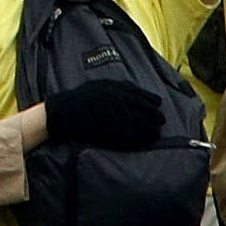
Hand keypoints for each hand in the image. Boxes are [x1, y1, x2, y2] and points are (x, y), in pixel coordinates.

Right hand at [41, 77, 165, 148]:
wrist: (64, 112)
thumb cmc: (77, 98)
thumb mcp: (96, 85)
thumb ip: (114, 86)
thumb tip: (130, 88)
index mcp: (115, 86)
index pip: (140, 93)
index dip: (152, 100)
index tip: (158, 104)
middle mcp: (120, 98)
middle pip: (146, 108)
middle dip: (156, 115)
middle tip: (161, 121)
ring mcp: (119, 113)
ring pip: (144, 122)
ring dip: (152, 129)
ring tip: (156, 133)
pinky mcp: (117, 127)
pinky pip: (135, 133)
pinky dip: (142, 138)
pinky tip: (145, 140)